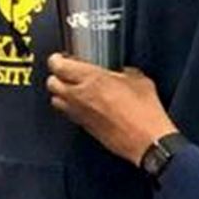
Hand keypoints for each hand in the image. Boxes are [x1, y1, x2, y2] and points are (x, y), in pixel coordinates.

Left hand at [46, 56, 176, 165]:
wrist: (147, 141)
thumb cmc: (144, 113)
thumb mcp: (139, 81)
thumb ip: (125, 72)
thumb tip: (123, 72)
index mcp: (92, 79)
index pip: (58, 65)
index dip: (56, 59)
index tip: (61, 57)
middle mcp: (80, 96)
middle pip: (51, 83)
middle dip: (56, 76)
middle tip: (65, 72)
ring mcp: (80, 113)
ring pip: (55, 100)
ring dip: (60, 93)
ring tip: (71, 88)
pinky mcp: (84, 128)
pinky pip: (68, 114)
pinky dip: (70, 107)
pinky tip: (84, 104)